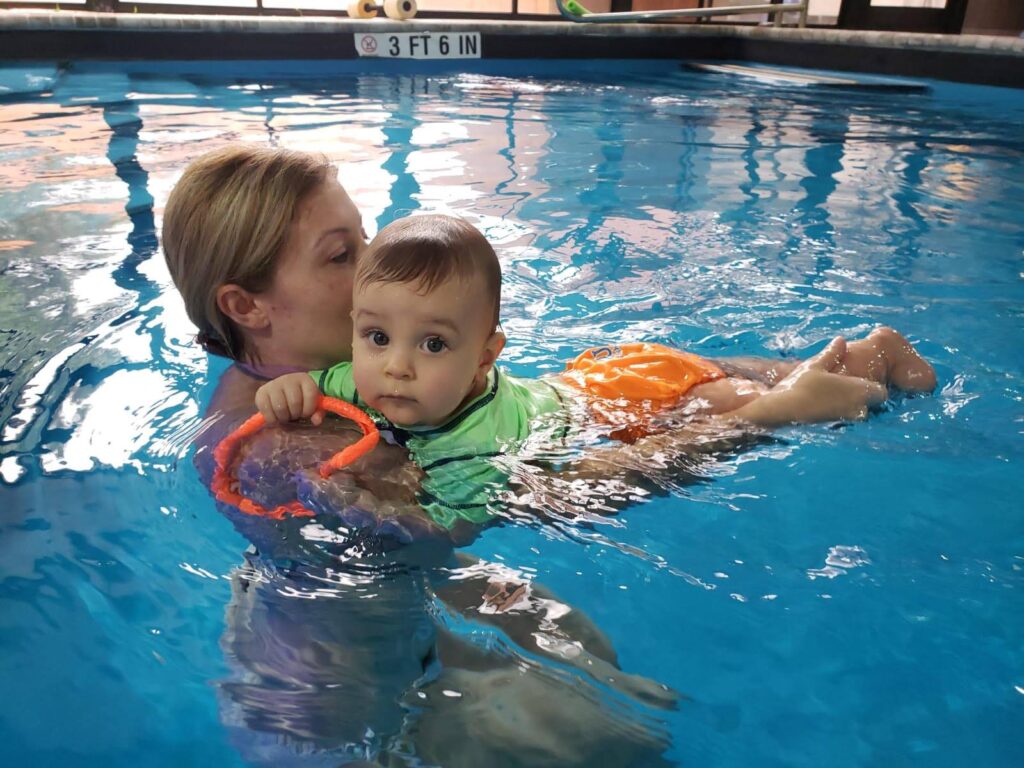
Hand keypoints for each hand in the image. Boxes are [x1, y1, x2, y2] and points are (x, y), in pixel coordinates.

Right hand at [254, 372, 323, 425]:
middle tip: (294, 416)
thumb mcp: (313, 403)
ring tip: (285, 416)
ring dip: (283, 417)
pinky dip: (271, 418)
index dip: (308, 409)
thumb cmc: (301, 398)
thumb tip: (316, 421)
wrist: (284, 390)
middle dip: (295, 414)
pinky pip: (265, 408)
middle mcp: (288, 379)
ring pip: (280, 407)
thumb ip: (318, 412)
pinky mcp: (261, 392)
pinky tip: (275, 418)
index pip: (310, 395)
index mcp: (305, 379)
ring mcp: (274, 384)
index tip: (305, 413)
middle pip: (294, 402)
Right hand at [729, 337, 887, 426]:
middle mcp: (858, 408)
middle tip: (845, 388)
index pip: (881, 392)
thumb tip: (841, 340)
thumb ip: (832, 353)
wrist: (782, 411)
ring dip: (850, 407)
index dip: (874, 386)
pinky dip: (839, 414)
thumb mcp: (815, 365)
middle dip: (862, 398)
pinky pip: (844, 420)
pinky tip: (823, 407)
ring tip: (832, 398)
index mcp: (859, 390)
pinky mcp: (834, 428)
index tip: (862, 380)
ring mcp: (846, 421)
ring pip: (858, 414)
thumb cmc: (801, 384)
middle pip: (870, 405)